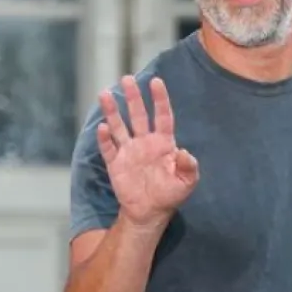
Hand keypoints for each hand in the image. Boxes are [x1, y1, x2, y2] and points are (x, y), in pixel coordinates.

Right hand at [96, 76, 198, 228]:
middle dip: (133, 97)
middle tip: (127, 79)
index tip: (156, 81)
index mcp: (163, 143)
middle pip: (138, 115)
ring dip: (112, 111)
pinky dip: (104, 139)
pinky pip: (108, 148)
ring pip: (119, 126)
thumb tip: (184, 152)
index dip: (160, 99)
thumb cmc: (170, 195)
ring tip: (104, 94)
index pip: (162, 116)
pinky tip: (102, 128)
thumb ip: (189, 167)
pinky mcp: (115, 163)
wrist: (149, 212)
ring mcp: (128, 151)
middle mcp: (144, 142)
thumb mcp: (186, 182)